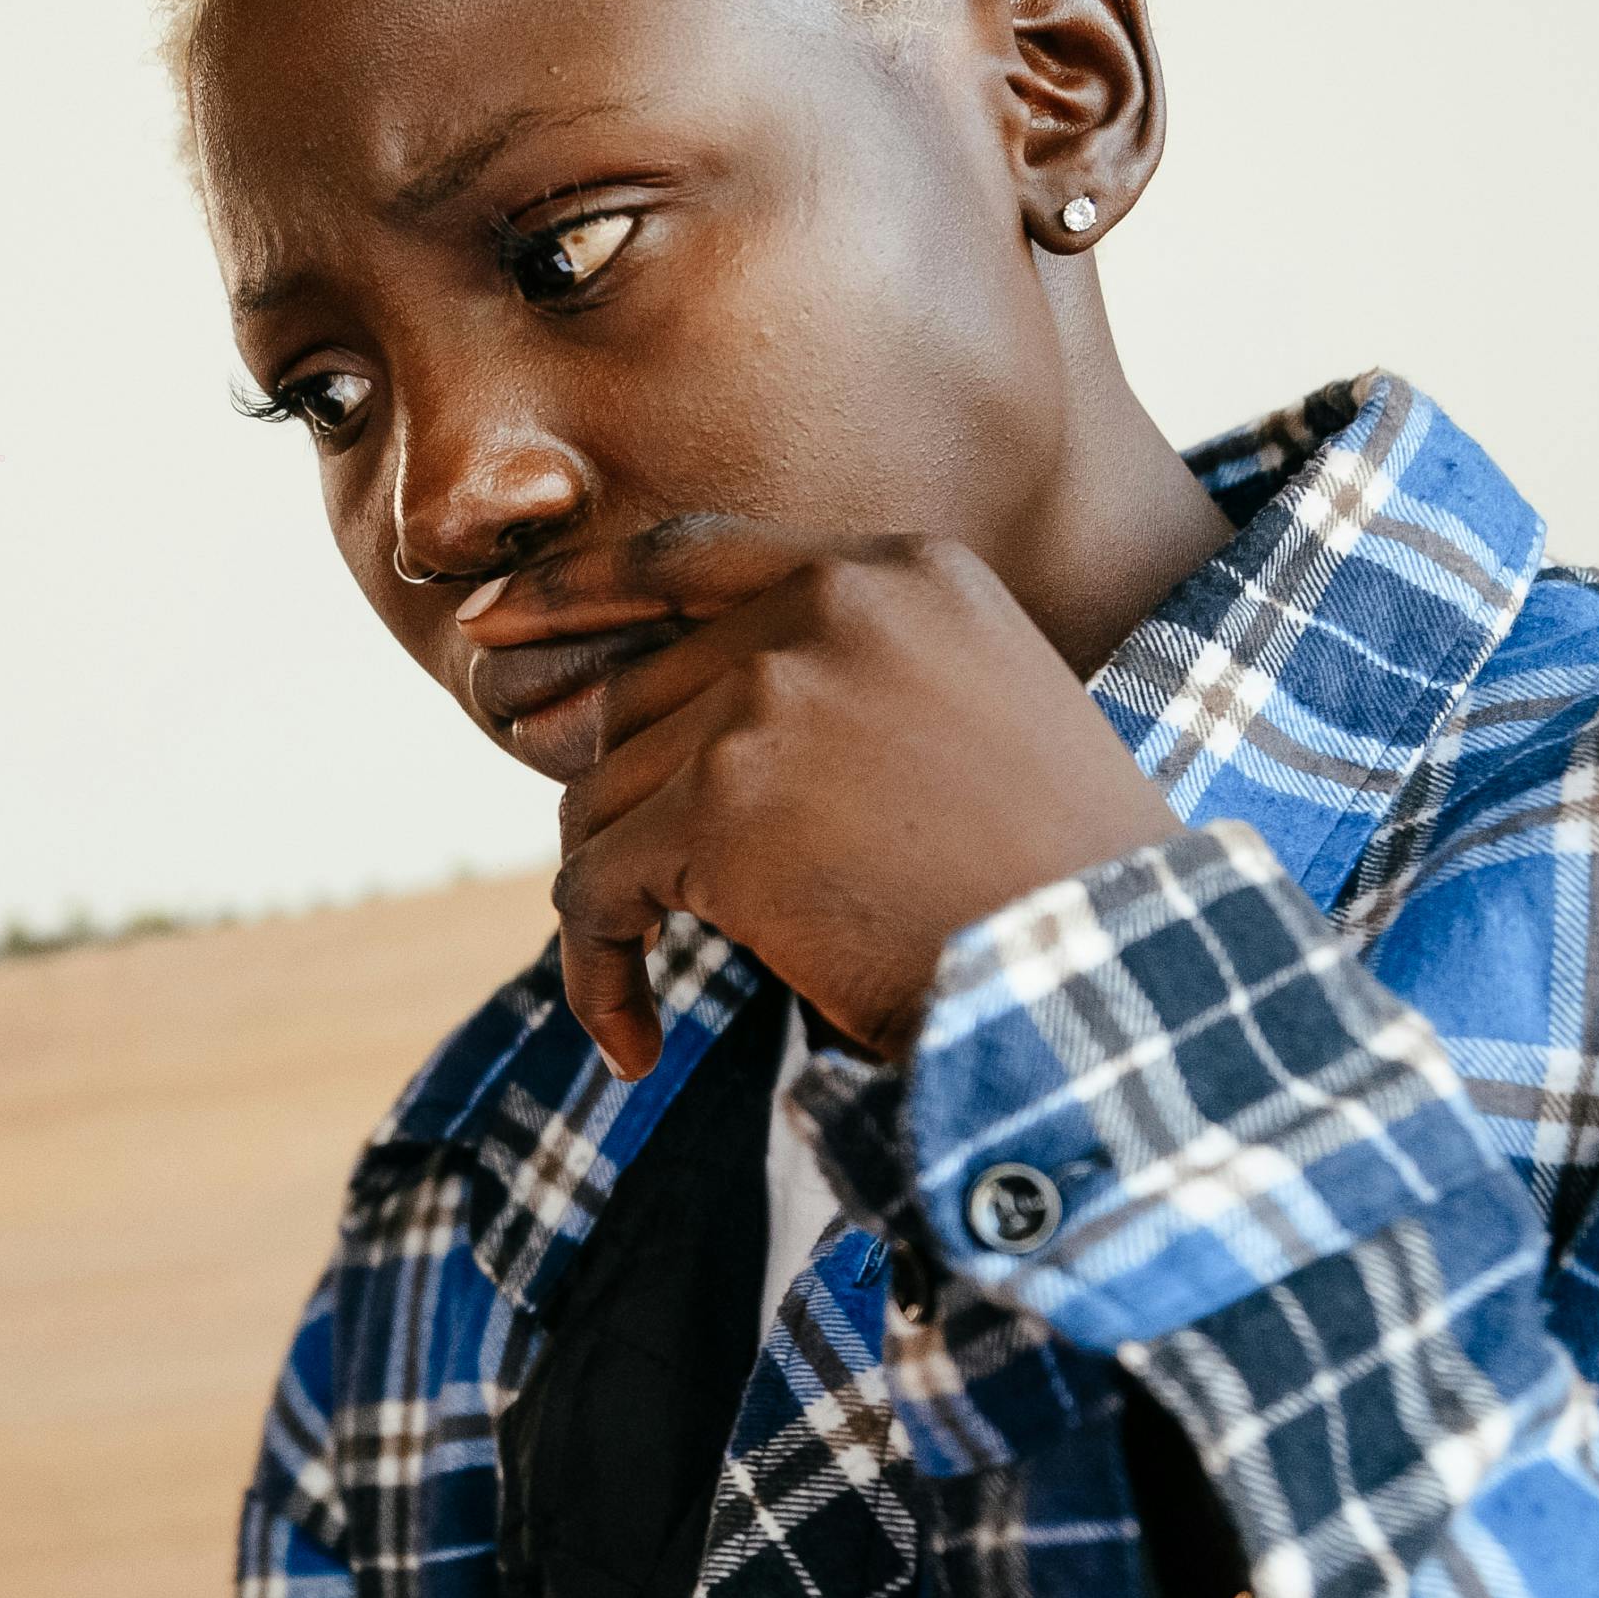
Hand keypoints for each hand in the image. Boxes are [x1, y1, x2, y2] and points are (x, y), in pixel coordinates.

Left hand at [456, 520, 1180, 1078]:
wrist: (1106, 974)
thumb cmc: (1051, 887)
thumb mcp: (971, 719)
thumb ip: (836, 683)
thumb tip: (626, 723)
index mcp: (896, 570)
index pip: (688, 556)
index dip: (574, 595)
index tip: (492, 628)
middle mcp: (827, 606)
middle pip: (635, 699)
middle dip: (619, 813)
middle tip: (633, 911)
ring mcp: (770, 695)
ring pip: (600, 796)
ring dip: (616, 906)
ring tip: (653, 986)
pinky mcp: (722, 802)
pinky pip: (595, 887)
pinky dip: (597, 973)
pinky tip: (634, 1040)